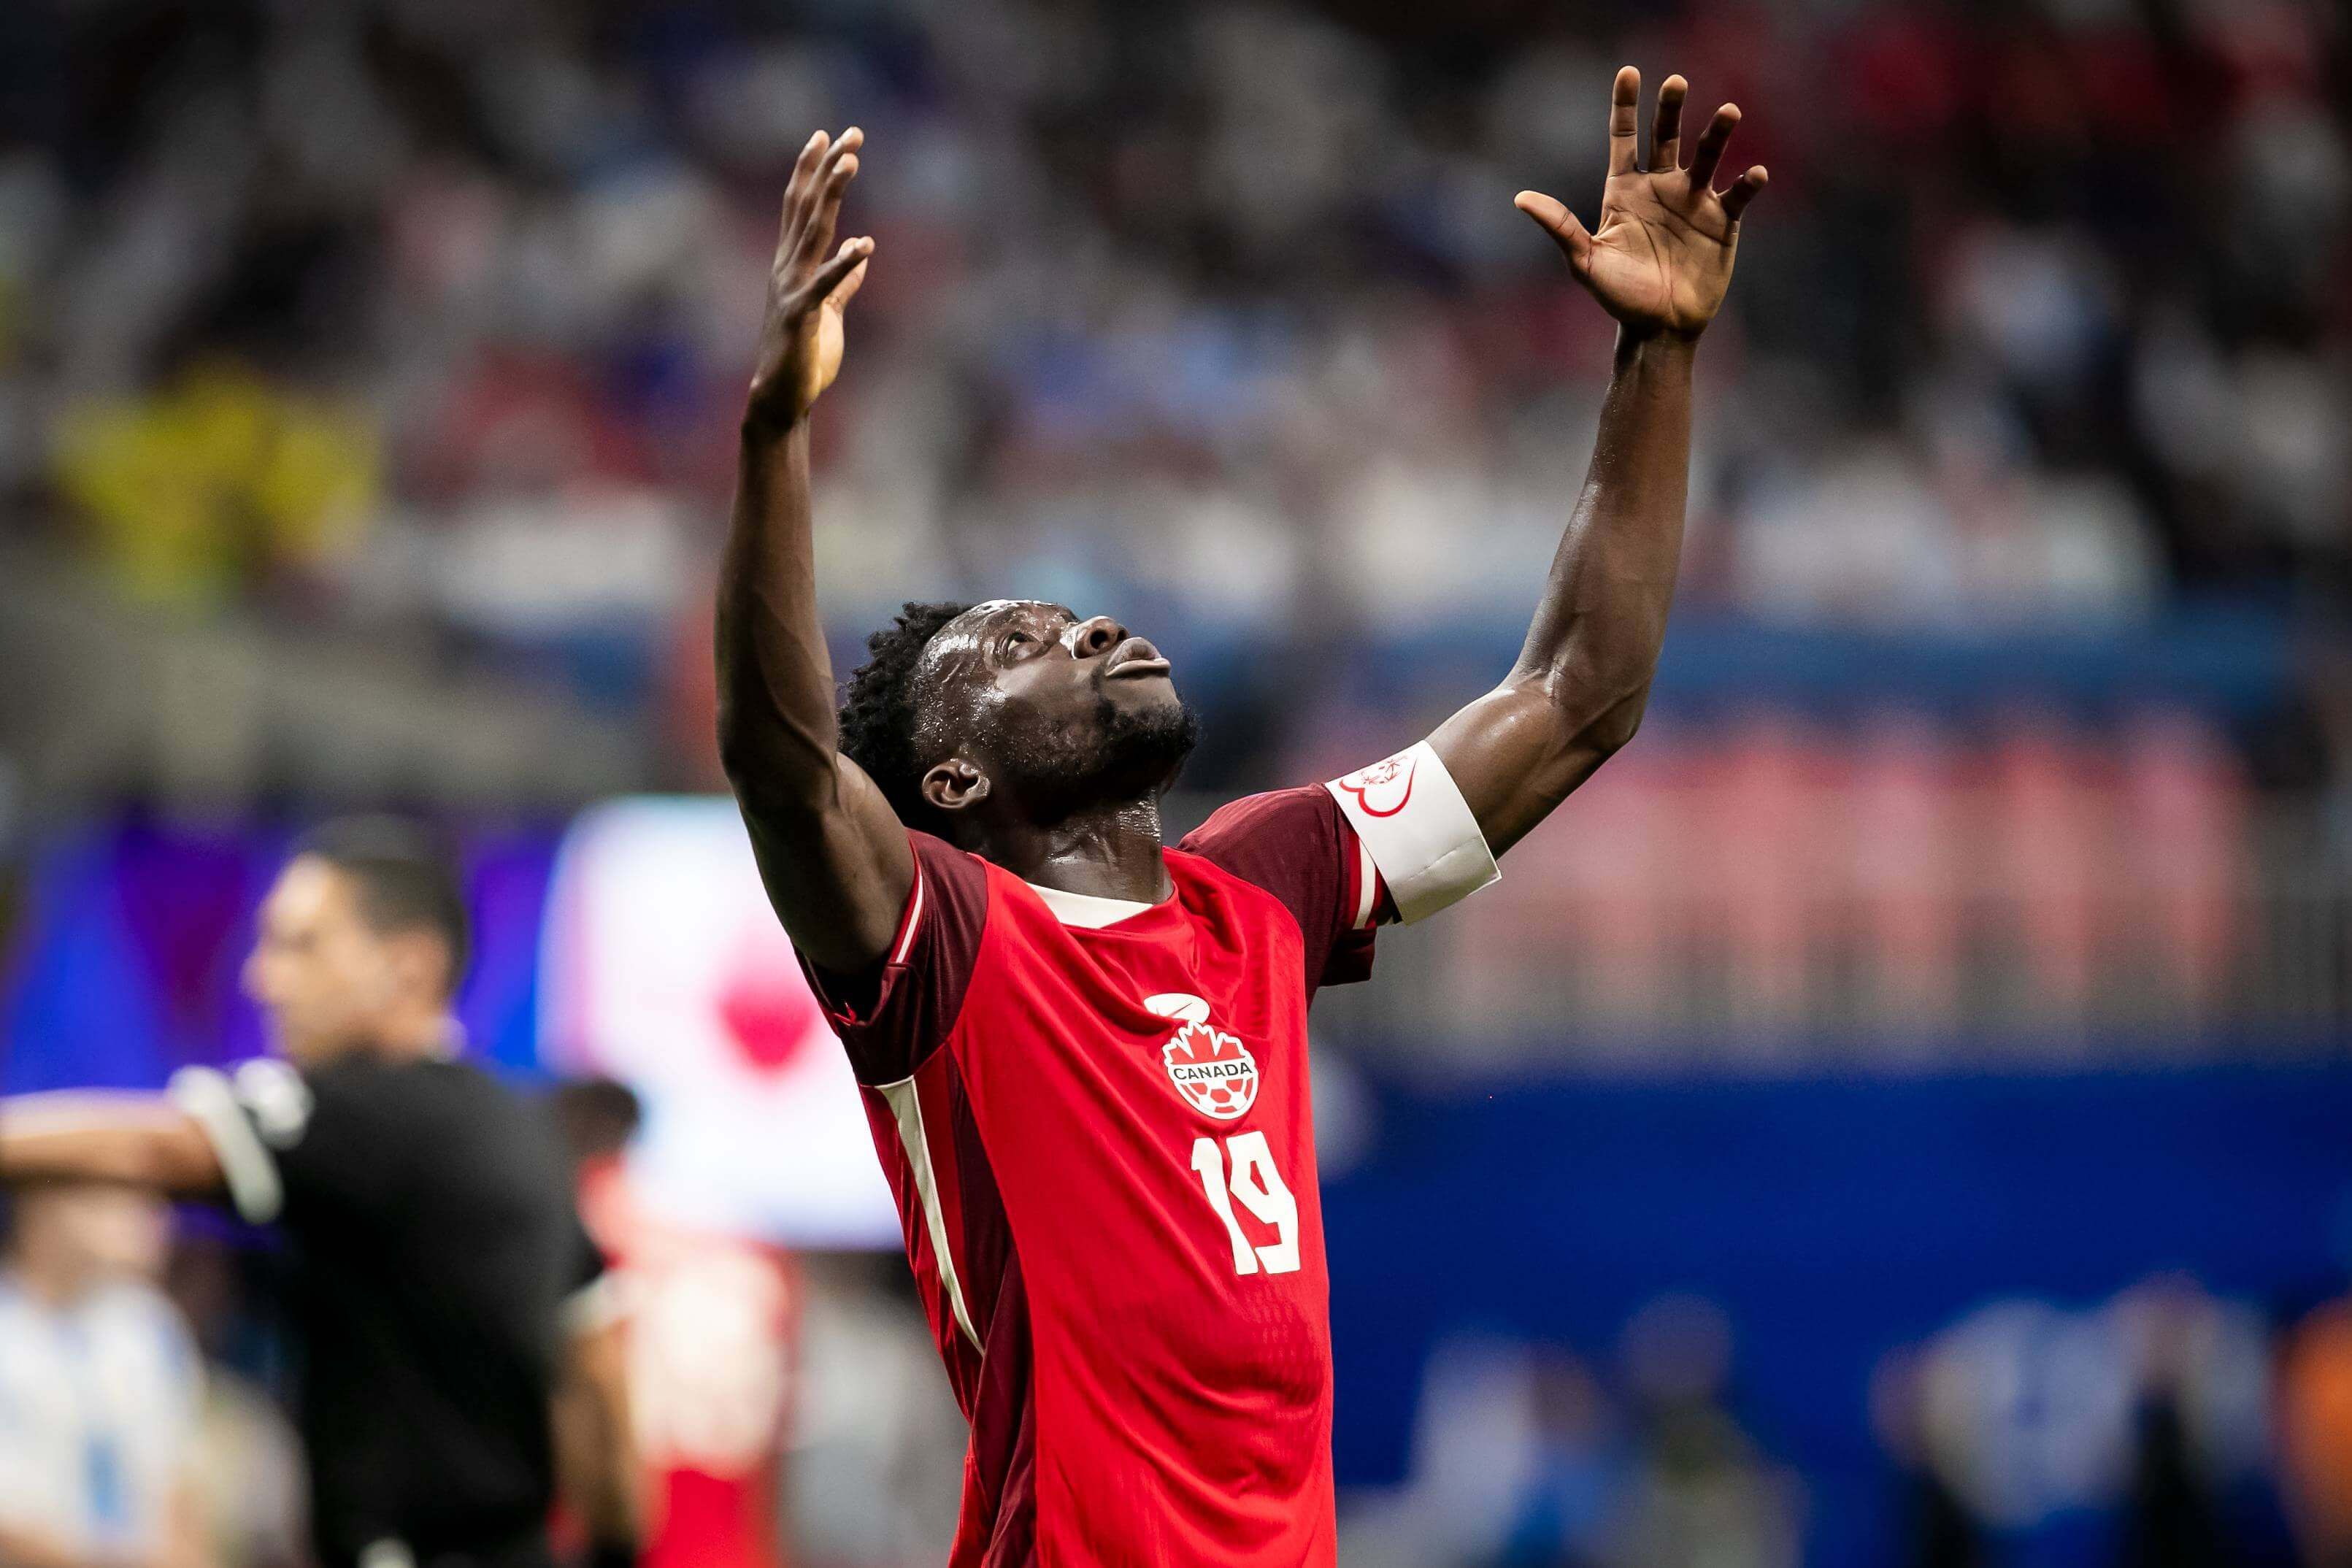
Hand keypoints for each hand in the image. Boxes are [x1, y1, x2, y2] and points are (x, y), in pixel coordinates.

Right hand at [746, 127, 872, 433]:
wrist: (780, 401)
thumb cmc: (803, 358)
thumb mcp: (828, 312)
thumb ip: (843, 282)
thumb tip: (860, 253)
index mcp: (790, 265)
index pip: (799, 207)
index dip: (812, 170)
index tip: (828, 136)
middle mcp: (785, 269)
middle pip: (806, 207)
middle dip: (827, 168)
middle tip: (849, 133)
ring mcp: (790, 290)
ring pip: (813, 233)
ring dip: (831, 195)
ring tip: (850, 163)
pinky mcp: (801, 317)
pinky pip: (826, 285)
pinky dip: (845, 264)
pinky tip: (866, 245)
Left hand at [1515, 68, 1765, 341]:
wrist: (1659, 328)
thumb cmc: (1620, 296)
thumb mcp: (1585, 261)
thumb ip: (1559, 226)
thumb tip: (1520, 198)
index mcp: (1625, 191)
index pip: (1624, 139)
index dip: (1626, 106)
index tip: (1630, 72)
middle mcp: (1661, 188)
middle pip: (1666, 137)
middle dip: (1670, 109)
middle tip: (1675, 83)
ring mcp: (1693, 202)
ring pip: (1707, 157)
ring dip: (1718, 135)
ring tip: (1729, 113)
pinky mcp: (1722, 222)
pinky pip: (1737, 196)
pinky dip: (1747, 183)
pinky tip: (1755, 173)